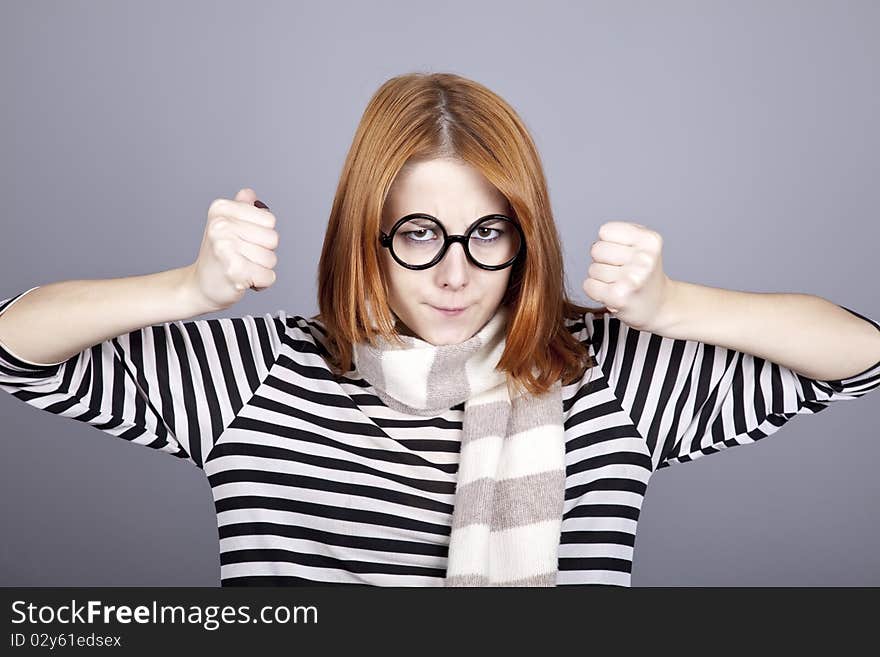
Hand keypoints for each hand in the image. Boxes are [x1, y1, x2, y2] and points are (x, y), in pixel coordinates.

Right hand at [185, 188, 279, 312]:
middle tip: (242, 256)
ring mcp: (226, 248)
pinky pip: (269, 277)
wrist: (200, 286)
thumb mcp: (225, 225)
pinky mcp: (235, 271)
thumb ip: (240, 208)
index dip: (262, 233)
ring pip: (271, 259)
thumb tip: (249, 194)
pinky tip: (244, 280)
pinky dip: (261, 283)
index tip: (243, 240)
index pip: (269, 219)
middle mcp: (221, 225)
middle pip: (273, 239)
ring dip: (261, 268)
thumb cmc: (217, 255)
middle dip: (263, 252)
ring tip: (242, 267)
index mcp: (221, 209)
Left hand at [582, 220, 675, 331]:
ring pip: (592, 269)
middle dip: (603, 260)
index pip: (605, 231)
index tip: (623, 254)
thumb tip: (597, 241)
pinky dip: (596, 291)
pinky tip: (612, 293)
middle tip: (621, 271)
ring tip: (620, 283)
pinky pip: (589, 285)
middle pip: (596, 249)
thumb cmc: (645, 274)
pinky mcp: (619, 296)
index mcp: (650, 240)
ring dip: (601, 278)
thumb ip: (621, 234)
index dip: (609, 243)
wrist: (660, 306)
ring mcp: (632, 278)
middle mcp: (644, 258)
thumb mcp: (643, 245)